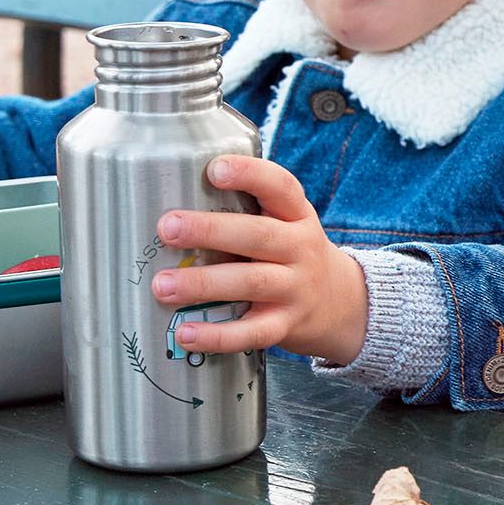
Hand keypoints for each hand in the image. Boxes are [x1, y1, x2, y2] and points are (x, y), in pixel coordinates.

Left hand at [152, 156, 368, 365]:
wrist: (340, 304)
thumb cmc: (292, 255)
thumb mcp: (287, 225)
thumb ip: (248, 214)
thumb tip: (176, 209)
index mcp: (298, 216)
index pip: (280, 186)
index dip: (250, 175)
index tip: (214, 169)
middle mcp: (301, 249)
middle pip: (259, 236)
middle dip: (211, 230)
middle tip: (168, 228)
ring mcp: (296, 289)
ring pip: (251, 282)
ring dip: (204, 283)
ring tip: (163, 285)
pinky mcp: (286, 325)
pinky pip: (252, 332)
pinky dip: (218, 335)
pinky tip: (186, 333)